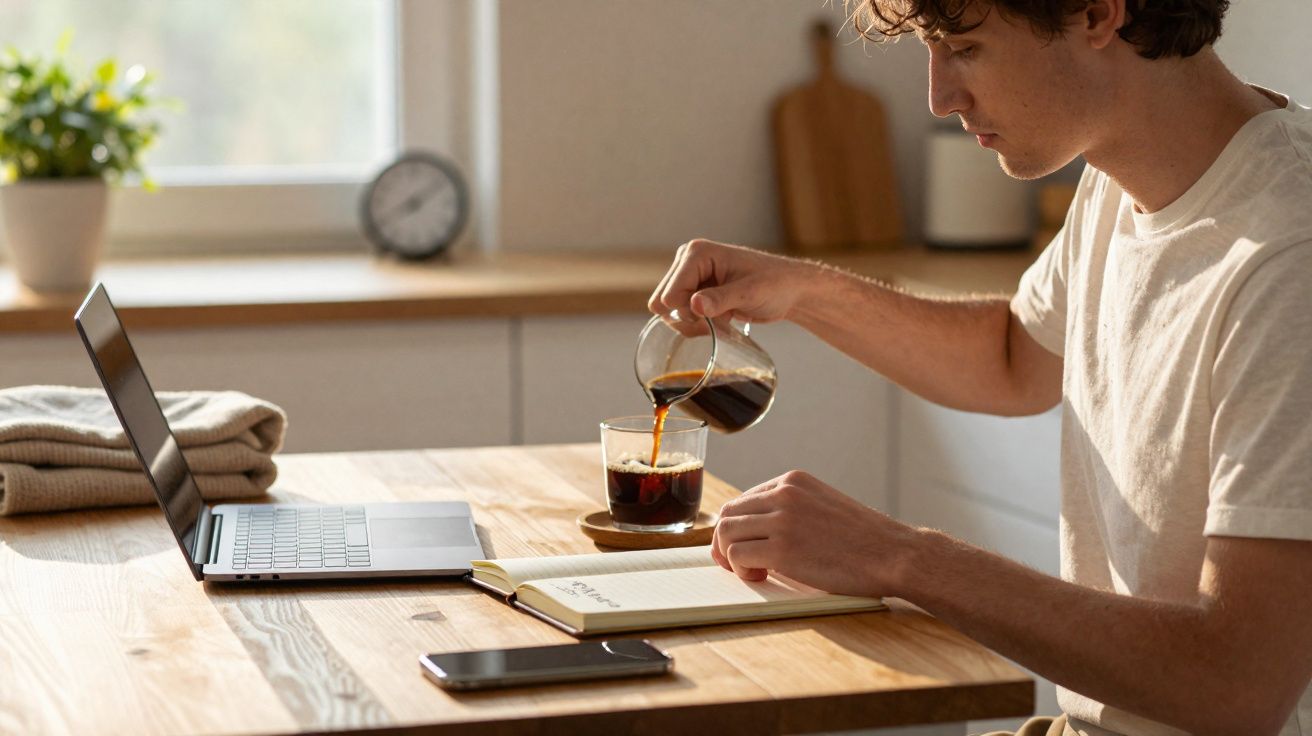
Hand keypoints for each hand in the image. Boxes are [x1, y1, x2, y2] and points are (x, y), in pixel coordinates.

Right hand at [647, 239, 816, 334]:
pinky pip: (680, 316)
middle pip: (663, 304)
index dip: (689, 312)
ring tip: (723, 317)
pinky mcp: (694, 291)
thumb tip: (694, 305)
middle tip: (720, 319)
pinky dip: (700, 324)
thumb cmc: (776, 284)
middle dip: (689, 319)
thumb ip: (721, 299)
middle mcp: (687, 262)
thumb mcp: (751, 293)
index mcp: (697, 253)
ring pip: (669, 312)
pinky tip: (722, 318)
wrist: (789, 289)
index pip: (670, 294)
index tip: (717, 315)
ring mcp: (689, 277)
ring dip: (695, 323)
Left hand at [711, 470, 918, 597]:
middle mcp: (784, 493)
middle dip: (725, 542)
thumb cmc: (863, 540)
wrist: (894, 554)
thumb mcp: (823, 507)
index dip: (737, 527)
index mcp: (793, 480)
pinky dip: (741, 570)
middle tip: (740, 565)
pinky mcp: (783, 548)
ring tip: (755, 572)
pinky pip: (737, 555)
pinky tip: (761, 577)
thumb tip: (756, 530)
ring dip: (731, 557)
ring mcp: (782, 519)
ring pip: (726, 533)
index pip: (743, 499)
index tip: (745, 547)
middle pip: (728, 514)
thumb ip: (792, 509)